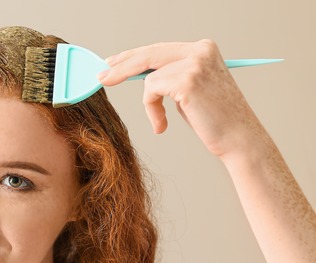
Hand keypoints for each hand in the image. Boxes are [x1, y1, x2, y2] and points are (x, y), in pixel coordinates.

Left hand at [97, 40, 264, 158]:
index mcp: (202, 48)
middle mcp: (200, 50)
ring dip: (149, 103)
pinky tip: (163, 124)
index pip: (158, 48)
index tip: (112, 63)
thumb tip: (137, 73)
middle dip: (121, 67)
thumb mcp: (189, 89)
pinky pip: (151, 91)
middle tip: (101, 78)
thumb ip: (169, 76)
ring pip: (148, 78)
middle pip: (148, 55)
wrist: (237, 138)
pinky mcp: (187, 80)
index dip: (132, 56)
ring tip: (161, 122)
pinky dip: (152, 110)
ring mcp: (194, 63)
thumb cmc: (213, 119)